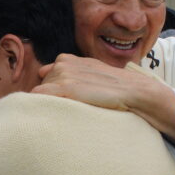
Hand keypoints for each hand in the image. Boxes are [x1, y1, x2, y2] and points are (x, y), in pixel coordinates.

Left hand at [33, 54, 174, 142]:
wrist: (136, 91)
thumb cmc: (115, 89)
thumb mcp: (91, 75)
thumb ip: (69, 72)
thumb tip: (42, 72)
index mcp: (67, 60)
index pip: (45, 77)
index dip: (52, 91)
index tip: (63, 102)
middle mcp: (63, 64)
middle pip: (42, 87)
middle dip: (50, 98)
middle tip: (70, 108)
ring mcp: (64, 74)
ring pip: (40, 94)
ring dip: (48, 104)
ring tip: (69, 112)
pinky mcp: (67, 87)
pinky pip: (39, 97)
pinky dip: (42, 106)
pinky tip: (56, 114)